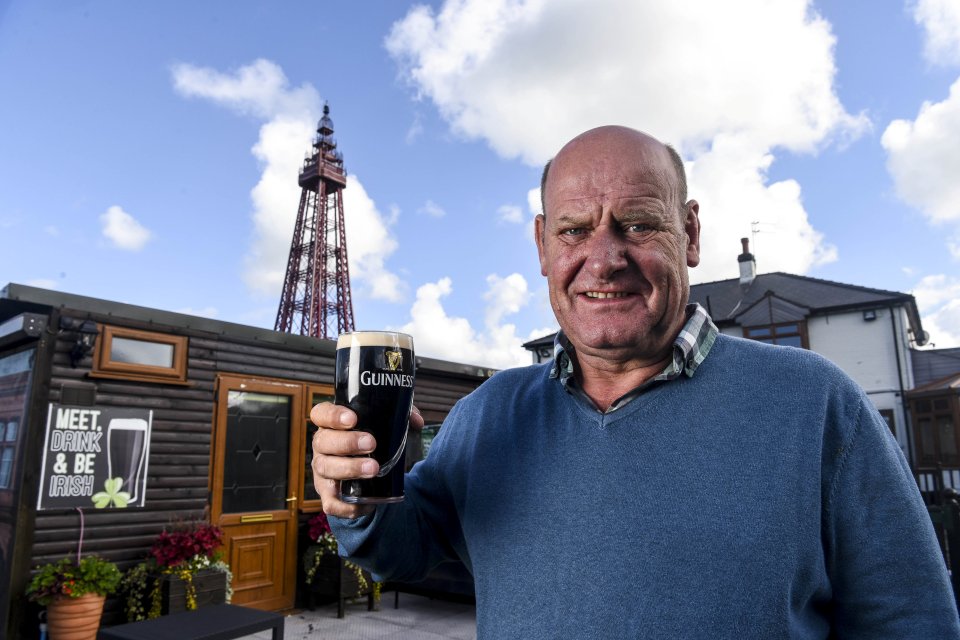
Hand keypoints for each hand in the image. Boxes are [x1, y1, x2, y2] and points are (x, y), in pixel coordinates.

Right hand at [310, 402, 423, 518]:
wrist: (364, 471)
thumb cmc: (370, 440)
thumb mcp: (383, 424)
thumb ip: (400, 416)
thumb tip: (417, 422)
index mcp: (330, 424)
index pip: (321, 414)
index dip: (332, 415)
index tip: (353, 419)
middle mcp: (321, 446)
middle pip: (323, 442)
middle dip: (347, 443)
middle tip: (371, 444)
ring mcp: (322, 471)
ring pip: (326, 469)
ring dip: (350, 468)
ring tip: (373, 469)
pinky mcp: (328, 494)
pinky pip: (330, 503)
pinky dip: (346, 505)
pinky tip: (365, 503)